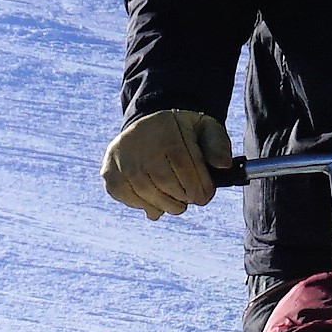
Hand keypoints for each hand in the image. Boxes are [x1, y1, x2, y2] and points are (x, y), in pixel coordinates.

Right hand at [102, 110, 232, 218]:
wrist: (147, 126)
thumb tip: (222, 165)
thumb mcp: (204, 128)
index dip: (199, 187)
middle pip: (166, 183)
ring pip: (148, 194)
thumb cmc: (182, 132)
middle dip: (184, 198)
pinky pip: (129, 199)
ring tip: (176, 204)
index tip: (205, 195)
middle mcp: (138, 142)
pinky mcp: (110, 173)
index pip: (185, 166)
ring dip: (167, 206)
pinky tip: (155, 202)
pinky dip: (146, 206)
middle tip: (190, 199)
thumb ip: (218, 144)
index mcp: (165, 129)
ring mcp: (120, 158)